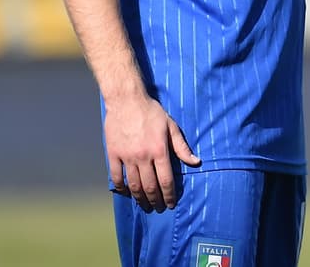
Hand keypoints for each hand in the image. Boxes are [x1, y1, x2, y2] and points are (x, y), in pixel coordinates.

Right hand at [103, 91, 199, 211]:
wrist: (126, 101)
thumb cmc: (151, 112)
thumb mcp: (171, 126)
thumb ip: (182, 147)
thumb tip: (196, 161)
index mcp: (159, 150)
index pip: (166, 180)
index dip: (169, 195)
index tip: (171, 204)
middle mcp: (143, 157)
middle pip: (150, 186)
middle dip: (156, 200)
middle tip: (158, 208)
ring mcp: (126, 157)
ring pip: (134, 185)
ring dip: (140, 198)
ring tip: (145, 205)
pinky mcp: (113, 155)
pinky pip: (117, 177)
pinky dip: (122, 188)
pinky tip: (127, 193)